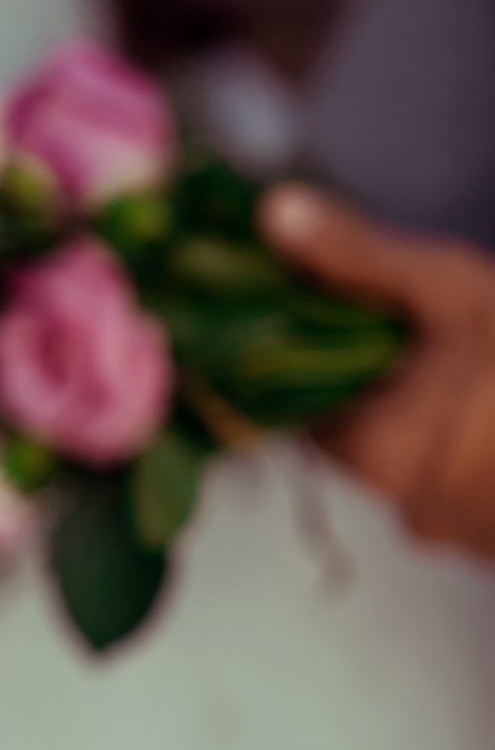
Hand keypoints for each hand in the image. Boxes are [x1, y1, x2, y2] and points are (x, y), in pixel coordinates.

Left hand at [260, 183, 494, 559]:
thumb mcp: (449, 292)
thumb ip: (357, 259)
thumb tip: (275, 215)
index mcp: (376, 457)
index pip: (304, 410)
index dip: (319, 360)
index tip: (349, 322)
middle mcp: (411, 512)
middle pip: (366, 436)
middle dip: (388, 384)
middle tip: (428, 334)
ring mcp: (466, 534)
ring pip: (424, 461)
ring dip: (439, 417)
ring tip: (477, 369)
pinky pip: (471, 488)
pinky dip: (477, 449)